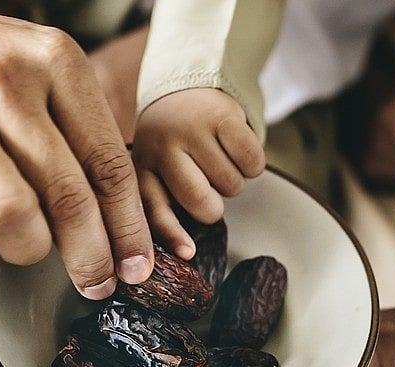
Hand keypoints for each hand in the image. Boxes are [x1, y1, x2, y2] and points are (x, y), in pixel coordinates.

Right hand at [0, 0, 153, 299]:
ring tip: (25, 245)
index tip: (136, 266)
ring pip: (12, 219)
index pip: (110, 165)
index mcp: (56, 61)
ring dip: (26, 251)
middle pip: (68, 199)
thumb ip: (80, 135)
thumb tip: (119, 226)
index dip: (129, 229)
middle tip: (96, 284)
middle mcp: (6, 81)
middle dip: (90, 259)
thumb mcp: (40, 74)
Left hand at [133, 89, 264, 259]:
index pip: (155, 209)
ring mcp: (192, 130)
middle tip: (209, 188)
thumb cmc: (173, 141)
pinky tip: (236, 150)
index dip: (172, 234)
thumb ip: (163, 202)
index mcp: (142, 168)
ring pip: (232, 186)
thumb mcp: (156, 169)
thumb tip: (184, 251)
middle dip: (214, 207)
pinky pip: (252, 162)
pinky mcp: (222, 116)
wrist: (187, 84)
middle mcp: (162, 148)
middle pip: (202, 202)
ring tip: (218, 160)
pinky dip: (252, 164)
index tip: (189, 253)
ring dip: (234, 181)